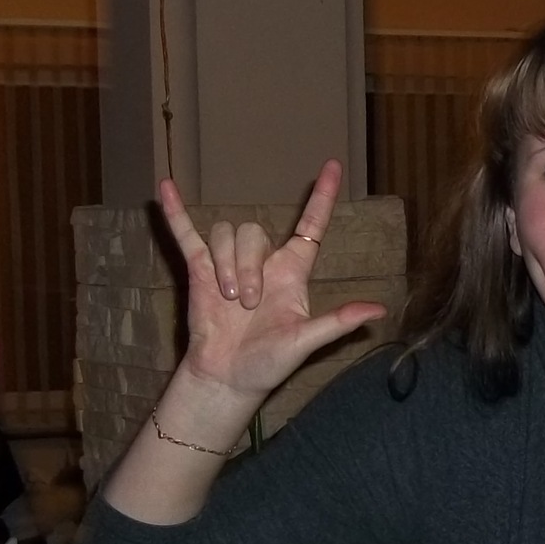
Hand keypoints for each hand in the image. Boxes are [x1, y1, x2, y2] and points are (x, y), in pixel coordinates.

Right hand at [161, 162, 387, 401]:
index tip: (333, 166)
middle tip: (246, 304)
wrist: (227, 378)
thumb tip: (379, 311)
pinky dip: (177, 214)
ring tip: (226, 300)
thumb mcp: (305, 341)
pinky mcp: (200, 271)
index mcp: (291, 273)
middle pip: (254, 233)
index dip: (323, 197)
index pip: (311, 226)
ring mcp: (228, 264)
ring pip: (226, 234)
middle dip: (247, 267)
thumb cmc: (269, 363)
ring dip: (226, 265)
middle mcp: (262, 262)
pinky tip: (165, 189)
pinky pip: (188, 235)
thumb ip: (337, 322)